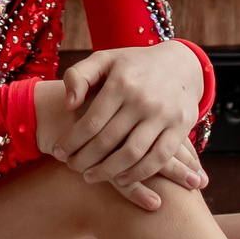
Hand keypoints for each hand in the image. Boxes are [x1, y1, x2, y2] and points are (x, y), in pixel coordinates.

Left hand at [35, 44, 208, 208]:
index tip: (58, 152)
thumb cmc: (133, 65)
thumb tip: (69, 105)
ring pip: (131, 154)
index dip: (72, 141)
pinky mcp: (180, 127)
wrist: (181, 64)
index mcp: (121, 82)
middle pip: (108, 141)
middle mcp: (143, 98)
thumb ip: (79, 76)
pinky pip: (158, 158)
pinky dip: (138, 173)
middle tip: (72, 167)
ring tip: (90, 177)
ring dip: (108, 171)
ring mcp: (164, 114)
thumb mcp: (104, 59)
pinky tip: (121, 179)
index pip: (91, 122)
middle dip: (85, 159)